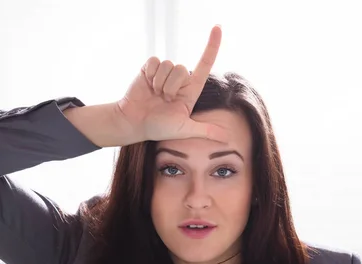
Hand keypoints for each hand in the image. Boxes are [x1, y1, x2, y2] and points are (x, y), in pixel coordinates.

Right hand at [115, 25, 227, 144]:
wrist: (134, 123)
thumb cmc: (159, 128)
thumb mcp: (185, 130)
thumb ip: (205, 131)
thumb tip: (226, 138)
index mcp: (190, 90)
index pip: (205, 64)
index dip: (212, 46)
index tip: (217, 27)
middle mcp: (179, 79)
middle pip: (182, 68)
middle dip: (172, 87)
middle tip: (164, 100)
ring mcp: (163, 73)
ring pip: (169, 65)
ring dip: (160, 83)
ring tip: (154, 95)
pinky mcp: (149, 69)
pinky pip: (155, 61)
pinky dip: (151, 75)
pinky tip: (147, 85)